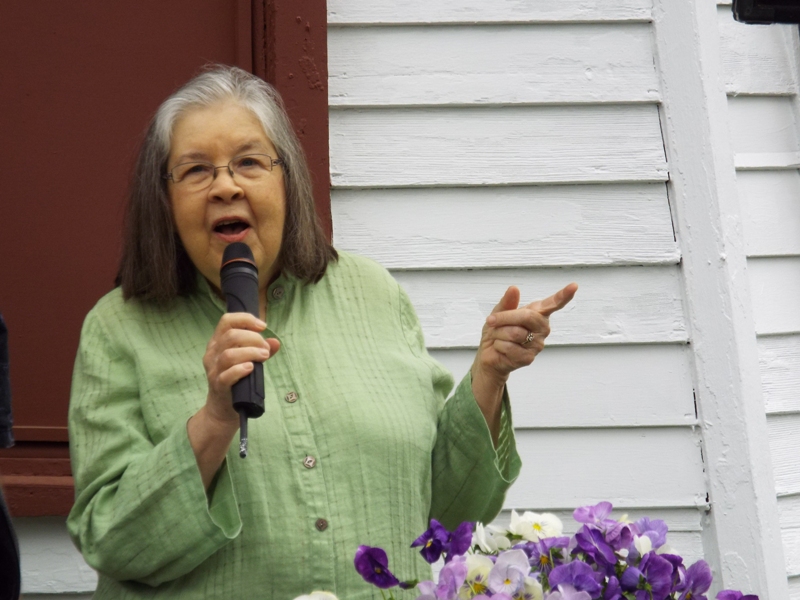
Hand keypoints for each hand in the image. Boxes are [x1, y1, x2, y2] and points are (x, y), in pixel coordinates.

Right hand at [202, 312, 279, 426]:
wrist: (223, 407)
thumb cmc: (237, 379)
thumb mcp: (248, 360)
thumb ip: (261, 349)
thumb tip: (276, 342)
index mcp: (218, 342)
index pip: (227, 321)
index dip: (246, 319)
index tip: (263, 326)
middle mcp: (212, 353)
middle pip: (231, 336)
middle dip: (253, 338)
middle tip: (266, 349)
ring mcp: (214, 370)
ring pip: (229, 354)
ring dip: (250, 352)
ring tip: (264, 357)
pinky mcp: (218, 385)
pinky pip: (227, 375)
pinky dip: (240, 370)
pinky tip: (251, 368)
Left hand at [473, 283, 577, 385]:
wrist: (488, 354)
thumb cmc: (496, 331)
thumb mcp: (498, 313)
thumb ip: (507, 302)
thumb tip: (514, 288)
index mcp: (537, 314)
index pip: (553, 303)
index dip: (564, 295)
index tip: (574, 286)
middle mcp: (541, 328)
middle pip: (527, 317)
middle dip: (504, 317)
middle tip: (490, 320)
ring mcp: (537, 344)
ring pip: (514, 332)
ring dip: (498, 333)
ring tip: (498, 337)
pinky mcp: (529, 358)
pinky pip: (509, 347)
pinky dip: (498, 346)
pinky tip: (501, 349)